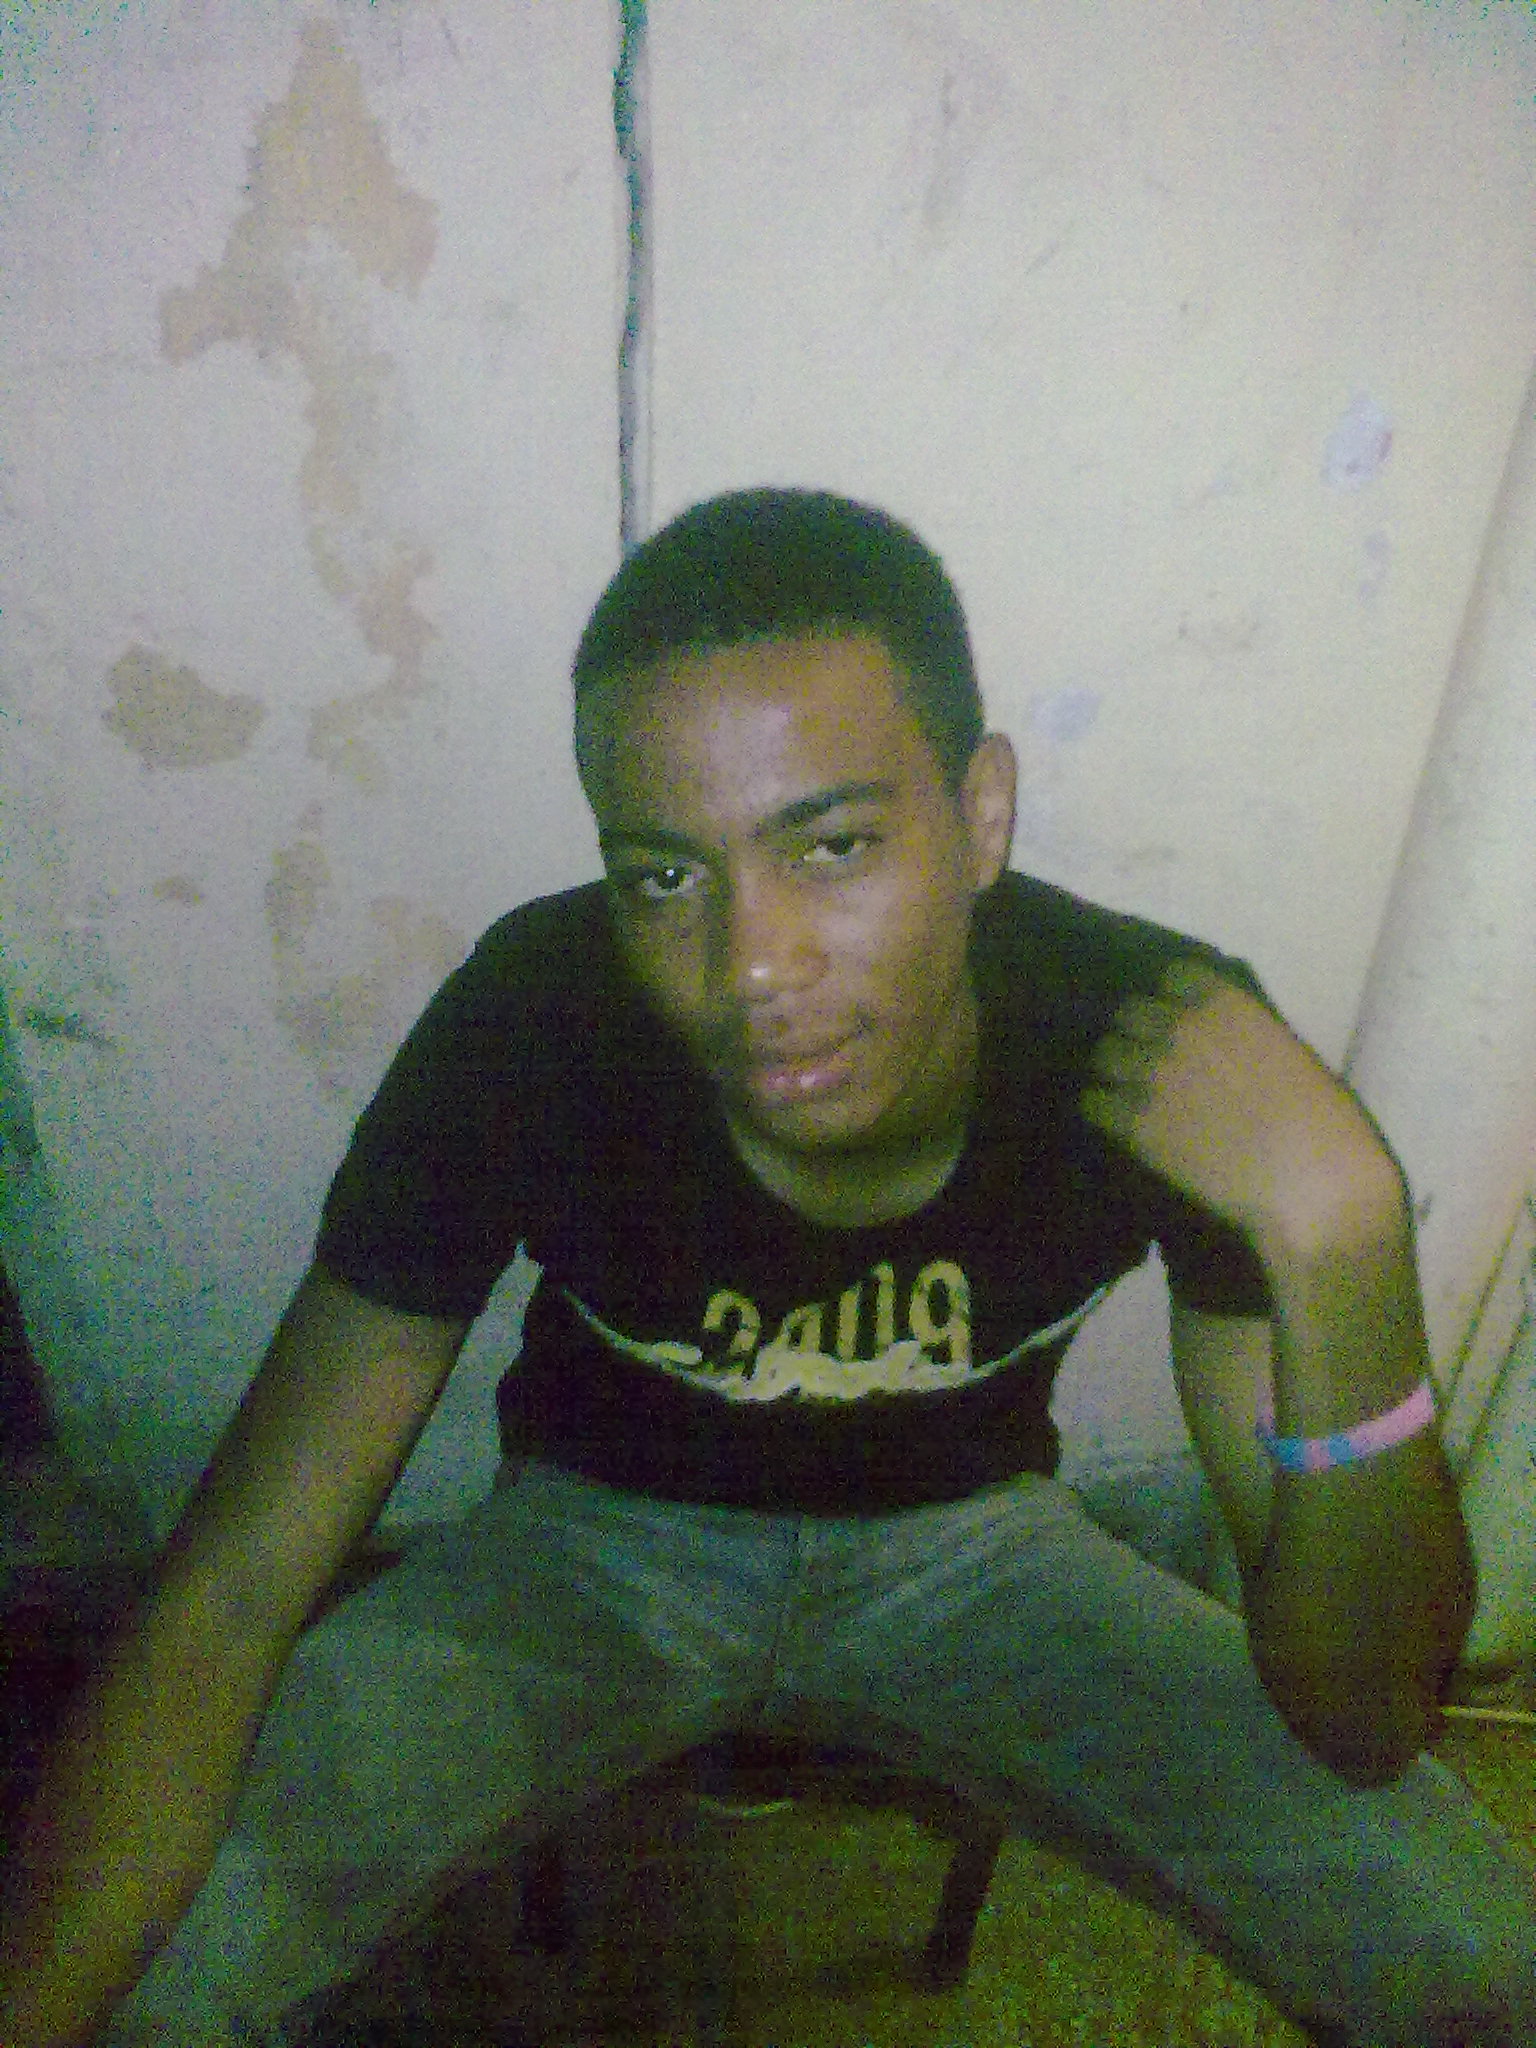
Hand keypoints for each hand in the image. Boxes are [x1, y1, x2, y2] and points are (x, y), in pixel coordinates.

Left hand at [1081, 960, 1396, 1253]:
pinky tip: (1114, 1120)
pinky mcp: (1135, 1124)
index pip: (1175, 977)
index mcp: (1226, 1005)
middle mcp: (1181, 1029)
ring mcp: (1152, 1075)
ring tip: (1125, 1088)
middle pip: (1131, 1012)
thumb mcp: (1288, 1054)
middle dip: (1139, 1032)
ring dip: (1115, 1069)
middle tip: (1149, 1057)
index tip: (1179, 1015)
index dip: (1174, 998)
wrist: (1310, 1184)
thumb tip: (1221, 1044)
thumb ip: (1244, 1037)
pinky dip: (1100, 1110)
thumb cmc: (1323, 1122)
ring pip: (1105, 1055)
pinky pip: (1094, 1104)